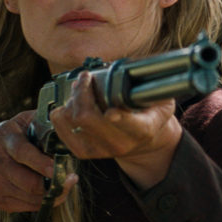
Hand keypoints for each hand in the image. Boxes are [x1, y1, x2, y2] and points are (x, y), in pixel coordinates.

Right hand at [0, 110, 79, 221]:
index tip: (59, 168)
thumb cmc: (0, 144)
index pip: (22, 152)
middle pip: (29, 182)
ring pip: (32, 197)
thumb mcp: (12, 126)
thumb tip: (61, 119)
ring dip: (53, 194)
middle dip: (52, 184)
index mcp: (3, 140)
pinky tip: (54, 194)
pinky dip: (45, 202)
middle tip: (70, 178)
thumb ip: (35, 121)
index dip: (42, 163)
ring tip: (66, 185)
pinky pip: (29, 206)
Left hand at [49, 71, 182, 188]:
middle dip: (81, 91)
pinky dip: (62, 111)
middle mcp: (120, 143)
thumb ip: (151, 87)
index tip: (111, 110)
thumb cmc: (149, 113)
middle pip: (87, 118)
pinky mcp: (82, 152)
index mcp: (143, 129)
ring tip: (80, 91)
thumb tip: (132, 69)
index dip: (118, 118)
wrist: (143, 142)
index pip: (129, 125)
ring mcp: (100, 150)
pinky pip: (60, 127)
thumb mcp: (161, 99)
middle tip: (85, 78)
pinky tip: (72, 104)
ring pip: (71, 120)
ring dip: (71, 100)